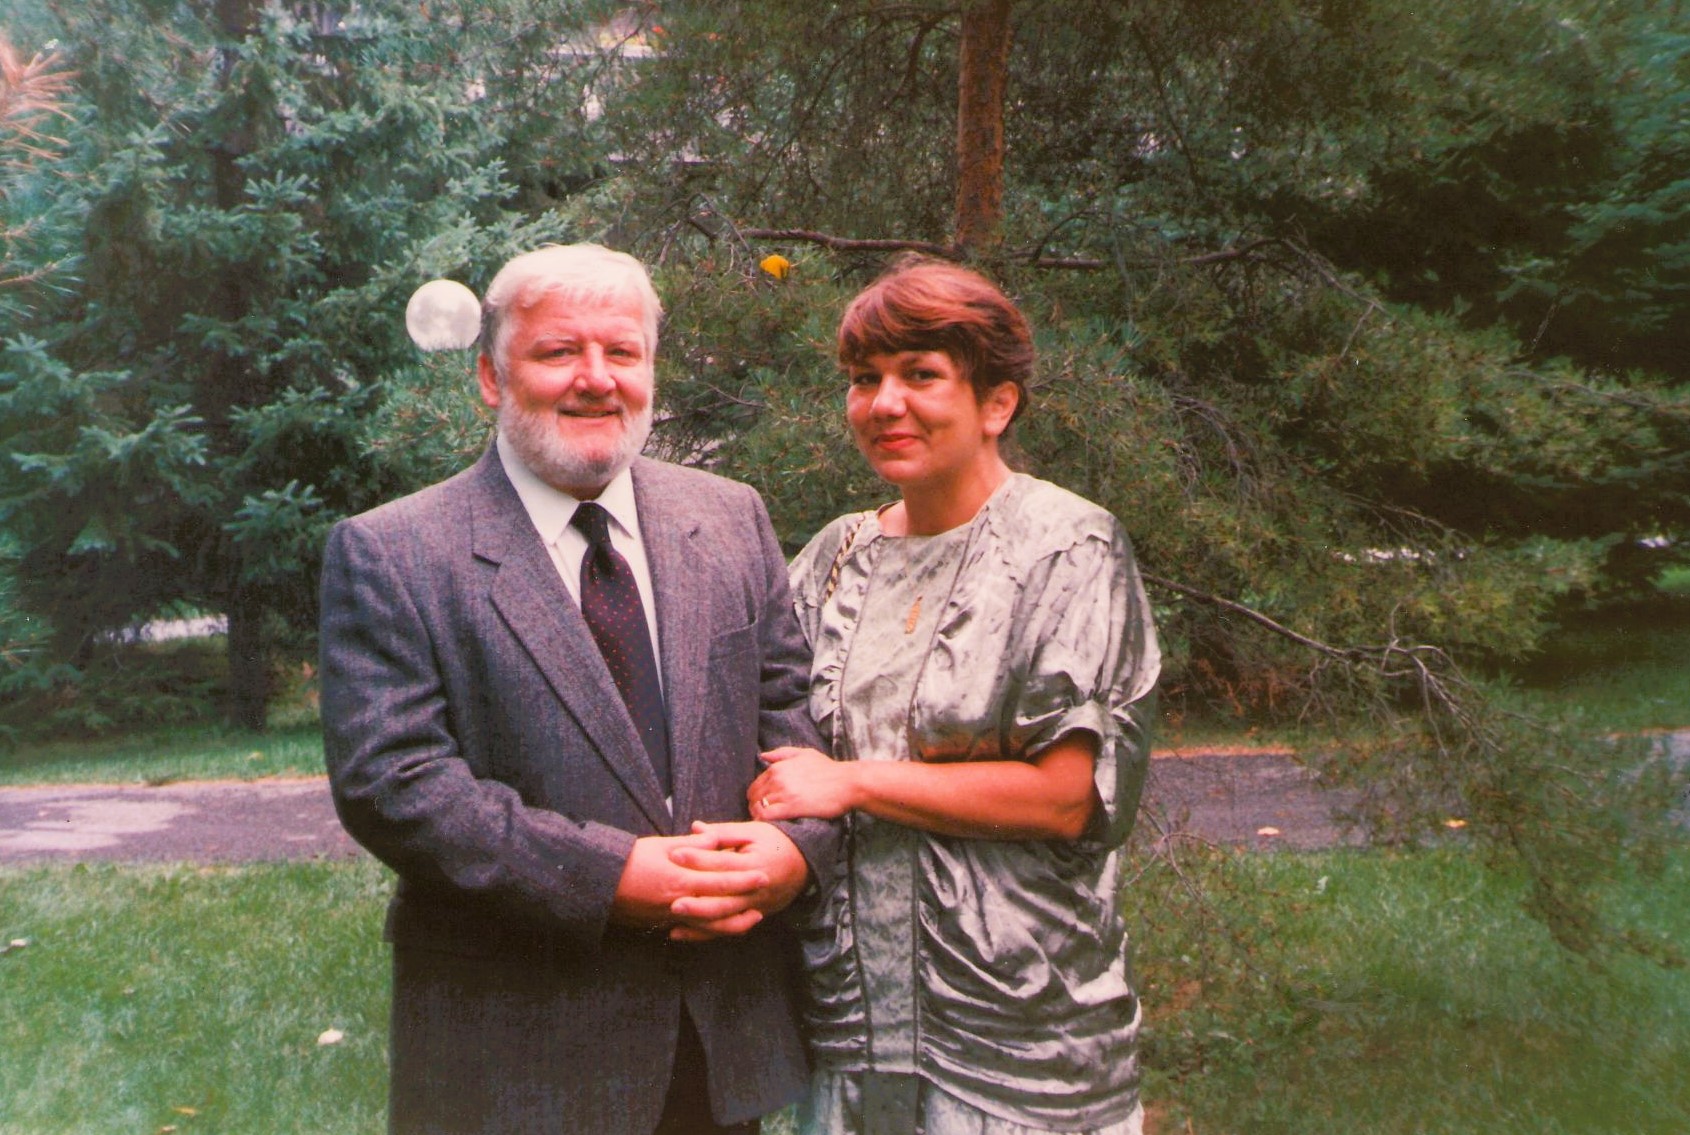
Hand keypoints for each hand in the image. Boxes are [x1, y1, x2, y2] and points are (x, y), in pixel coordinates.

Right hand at [611, 831, 769, 937]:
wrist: (597, 884)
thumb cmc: (629, 859)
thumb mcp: (660, 845)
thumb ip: (691, 845)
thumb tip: (715, 840)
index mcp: (680, 878)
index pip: (720, 879)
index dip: (743, 878)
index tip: (763, 873)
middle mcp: (679, 901)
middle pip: (721, 904)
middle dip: (746, 899)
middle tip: (766, 892)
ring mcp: (672, 917)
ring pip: (711, 926)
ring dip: (735, 923)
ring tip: (754, 917)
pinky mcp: (664, 924)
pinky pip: (695, 932)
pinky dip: (713, 931)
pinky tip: (724, 927)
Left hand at [666, 821, 810, 941]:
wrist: (805, 864)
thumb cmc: (775, 843)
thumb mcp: (752, 832)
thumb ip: (723, 833)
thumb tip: (695, 828)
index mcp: (754, 863)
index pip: (722, 862)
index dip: (698, 858)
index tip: (674, 855)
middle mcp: (755, 889)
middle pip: (723, 897)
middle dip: (696, 900)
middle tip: (671, 899)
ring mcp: (755, 906)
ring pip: (724, 918)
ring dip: (698, 920)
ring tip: (673, 917)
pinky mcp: (753, 917)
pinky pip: (726, 929)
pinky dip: (704, 934)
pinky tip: (680, 934)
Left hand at [748, 746, 858, 821]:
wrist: (848, 783)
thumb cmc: (829, 770)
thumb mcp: (805, 754)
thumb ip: (782, 753)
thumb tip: (763, 756)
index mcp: (778, 767)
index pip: (755, 785)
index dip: (757, 797)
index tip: (764, 805)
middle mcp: (778, 778)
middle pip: (753, 797)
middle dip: (755, 807)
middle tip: (764, 816)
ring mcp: (784, 792)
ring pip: (757, 807)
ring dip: (759, 816)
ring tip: (767, 822)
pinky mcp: (791, 807)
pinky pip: (766, 816)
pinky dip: (763, 821)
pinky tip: (770, 825)